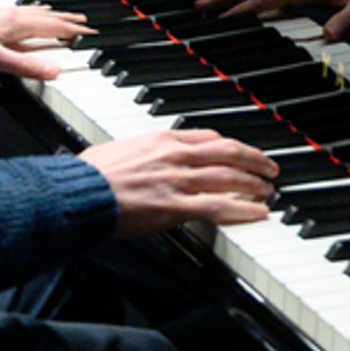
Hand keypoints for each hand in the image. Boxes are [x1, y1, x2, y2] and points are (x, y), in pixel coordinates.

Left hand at [0, 2, 91, 81]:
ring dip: (39, 14)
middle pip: (39, 16)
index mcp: (11, 23)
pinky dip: (3, 10)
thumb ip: (26, 65)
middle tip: (80, 20)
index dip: (71, 30)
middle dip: (61, 19)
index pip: (50, 26)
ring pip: (21, 14)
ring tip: (50, 13)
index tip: (89, 32)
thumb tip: (55, 69)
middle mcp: (2, 16)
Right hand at [84, 127, 277, 234]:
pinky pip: (220, 206)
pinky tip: (259, 213)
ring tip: (269, 191)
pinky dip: (244, 209)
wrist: (80, 191)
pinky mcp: (176, 206)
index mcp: (162, 139)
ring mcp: (179, 180)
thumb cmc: (92, 174)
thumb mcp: (121, 150)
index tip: (240, 152)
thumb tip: (144, 159)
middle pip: (228, 152)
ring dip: (254, 183)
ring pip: (230, 177)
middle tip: (269, 168)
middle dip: (253, 159)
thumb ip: (142, 153)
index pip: (208, 137)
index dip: (230, 146)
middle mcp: (176, 155)